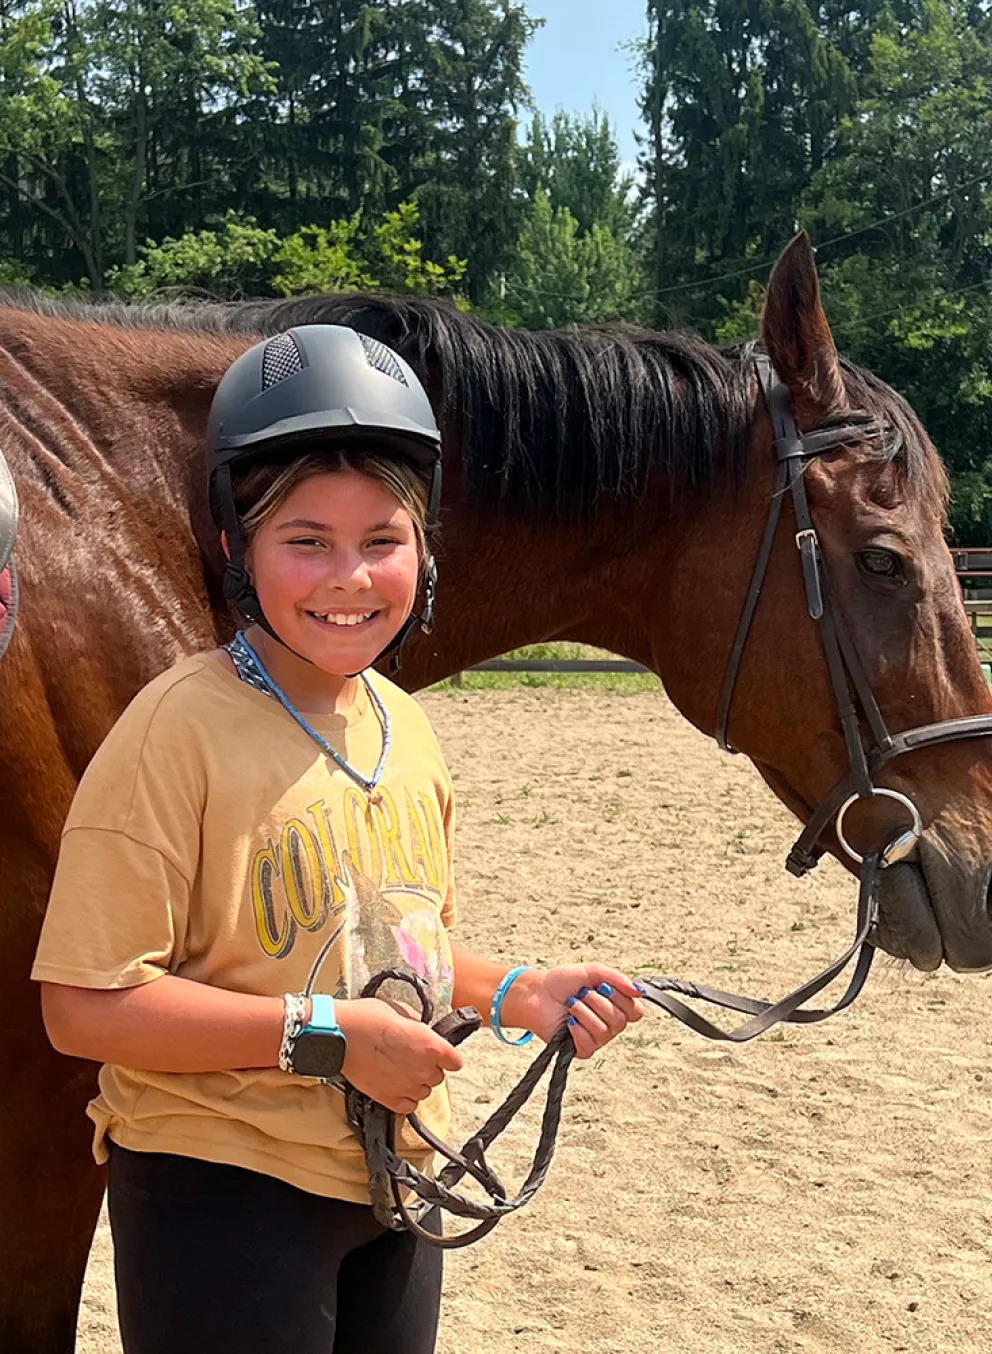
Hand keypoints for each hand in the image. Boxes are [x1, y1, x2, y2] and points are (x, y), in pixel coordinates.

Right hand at [336, 997, 463, 1115]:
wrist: (339, 1034)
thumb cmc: (367, 1017)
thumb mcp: (400, 1011)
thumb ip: (417, 1026)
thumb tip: (421, 1031)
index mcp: (431, 1045)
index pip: (455, 1062)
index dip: (447, 1057)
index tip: (441, 1054)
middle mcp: (424, 1069)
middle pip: (438, 1077)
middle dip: (428, 1067)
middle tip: (411, 1057)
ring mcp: (407, 1087)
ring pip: (424, 1092)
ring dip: (416, 1083)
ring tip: (400, 1070)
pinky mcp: (389, 1100)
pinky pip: (408, 1106)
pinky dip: (404, 1098)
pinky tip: (395, 1085)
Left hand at [500, 965, 643, 1059]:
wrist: (537, 993)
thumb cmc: (563, 982)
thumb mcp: (593, 971)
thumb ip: (618, 979)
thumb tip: (639, 991)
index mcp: (616, 1005)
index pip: (637, 1011)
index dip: (622, 998)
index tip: (603, 986)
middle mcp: (610, 1024)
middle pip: (620, 1020)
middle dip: (597, 1001)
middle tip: (582, 994)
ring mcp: (597, 1038)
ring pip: (603, 1030)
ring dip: (583, 1012)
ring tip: (572, 1005)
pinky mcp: (582, 1049)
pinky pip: (589, 1043)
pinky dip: (577, 1028)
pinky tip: (569, 1022)